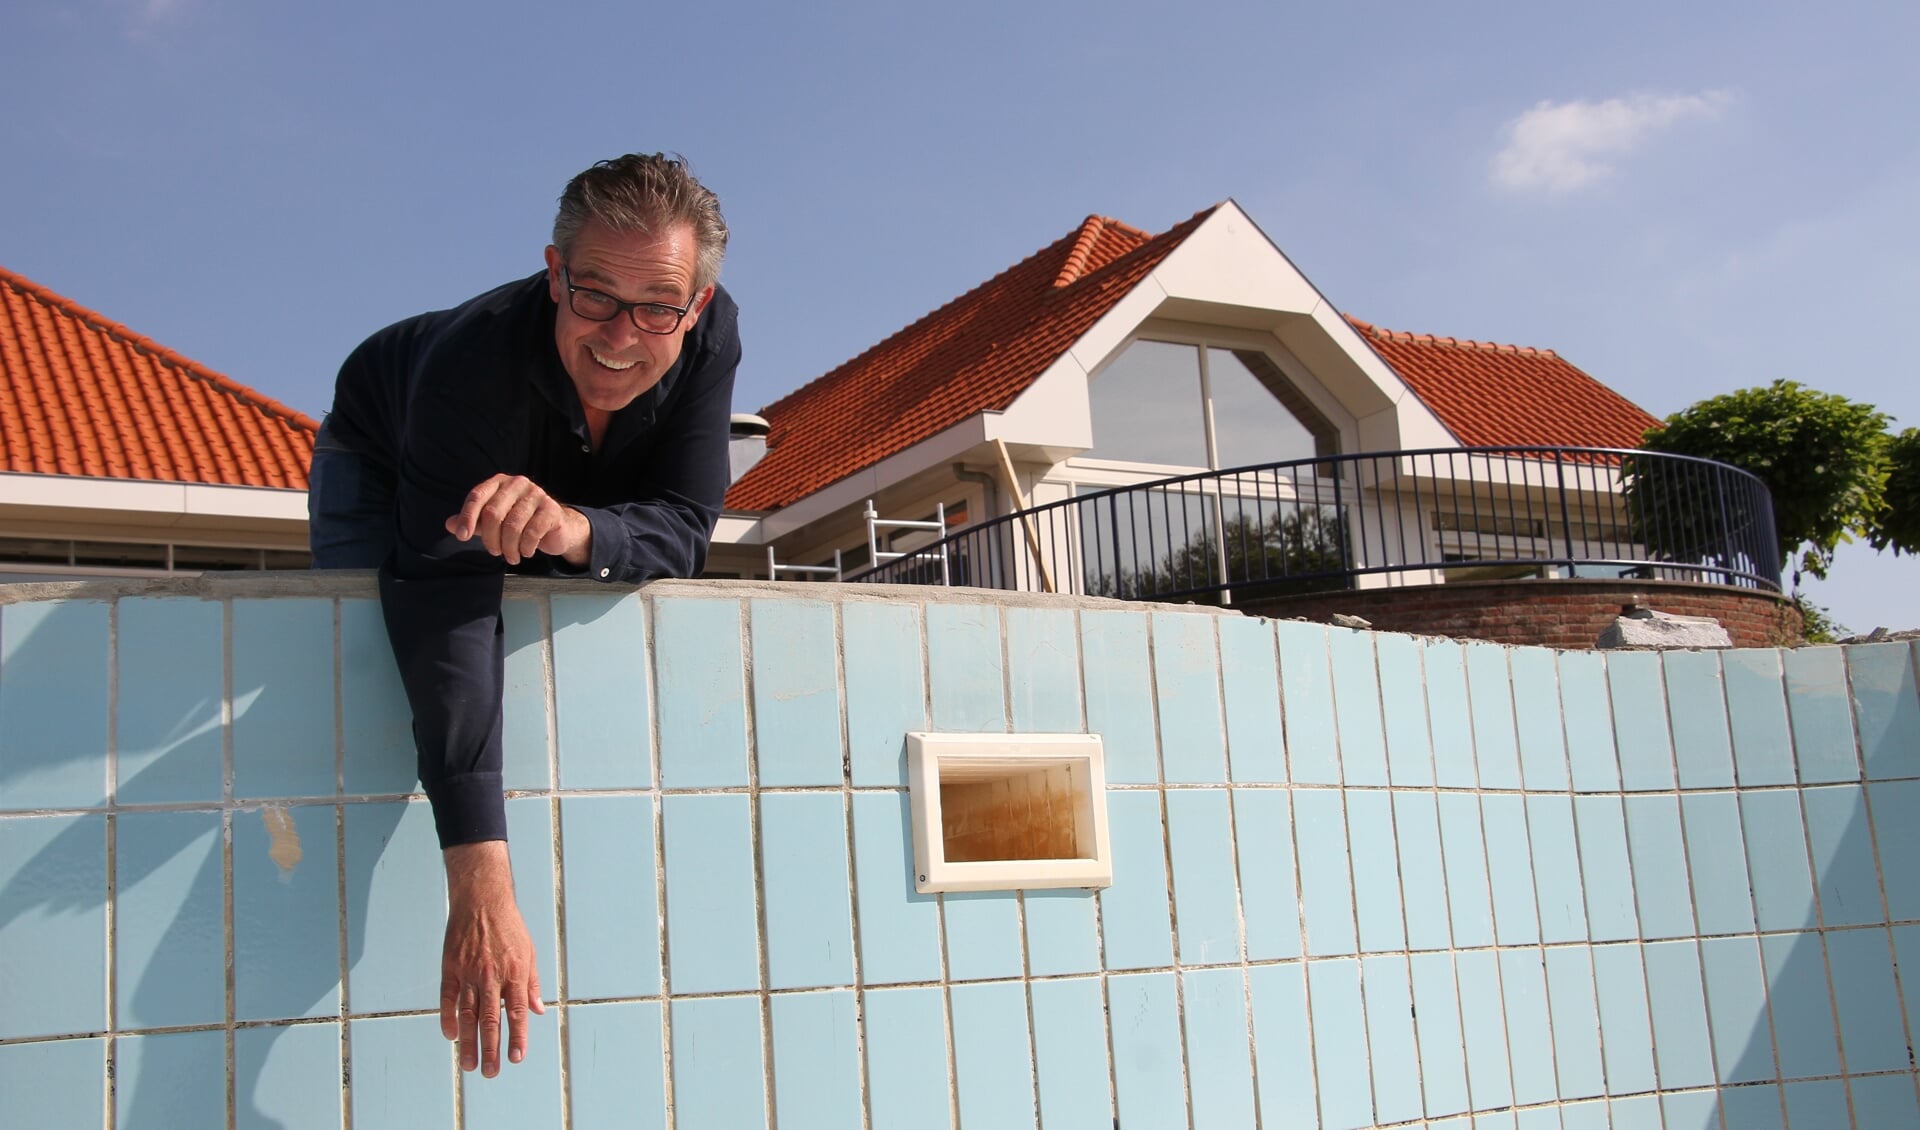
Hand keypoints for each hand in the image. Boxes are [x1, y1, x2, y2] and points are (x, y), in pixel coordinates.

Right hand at [441, 842, 544, 1075]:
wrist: (482, 899)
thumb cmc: (509, 927)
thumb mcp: (530, 952)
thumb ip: (533, 984)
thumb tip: (537, 1012)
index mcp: (516, 972)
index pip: (516, 1012)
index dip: (517, 1037)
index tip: (516, 1058)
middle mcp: (492, 975)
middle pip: (491, 1020)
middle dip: (491, 1049)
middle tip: (490, 1073)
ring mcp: (469, 972)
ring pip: (468, 1015)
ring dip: (468, 1043)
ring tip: (468, 1066)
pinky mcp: (451, 967)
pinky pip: (448, 999)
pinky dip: (449, 1018)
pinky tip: (451, 1036)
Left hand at [446, 474, 590, 566]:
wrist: (555, 528)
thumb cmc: (520, 523)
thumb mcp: (493, 523)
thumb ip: (473, 522)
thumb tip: (449, 524)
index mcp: (499, 482)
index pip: (477, 496)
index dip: (467, 517)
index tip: (462, 537)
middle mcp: (517, 483)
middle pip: (493, 513)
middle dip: (490, 538)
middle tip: (495, 552)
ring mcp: (536, 494)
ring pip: (512, 526)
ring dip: (509, 548)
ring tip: (511, 557)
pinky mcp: (551, 509)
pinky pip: (532, 532)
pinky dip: (525, 548)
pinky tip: (526, 552)